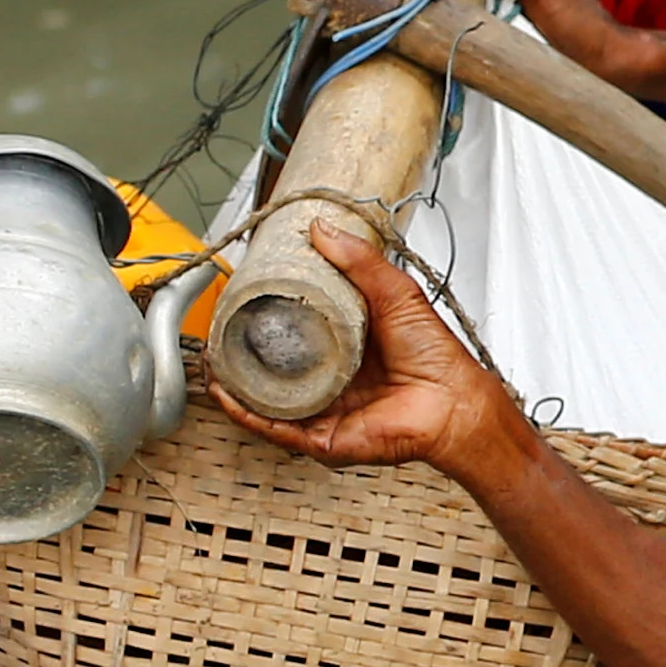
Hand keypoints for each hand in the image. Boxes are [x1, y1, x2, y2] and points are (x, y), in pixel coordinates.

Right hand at [218, 223, 531, 484]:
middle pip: (276, 365)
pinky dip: (247, 413)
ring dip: (235, 380)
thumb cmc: (435, 357)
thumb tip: (322, 229)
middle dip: (243, 350)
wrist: (453, 403)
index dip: (269, 316)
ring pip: (266, 398)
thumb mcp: (395, 294)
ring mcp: (324, 408)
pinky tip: (227, 393)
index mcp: (347, 346)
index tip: (244, 297)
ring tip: (212, 356)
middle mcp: (332, 378)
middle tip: (219, 327)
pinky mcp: (321, 437)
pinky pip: (275, 427)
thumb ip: (360, 262)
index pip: (298, 330)